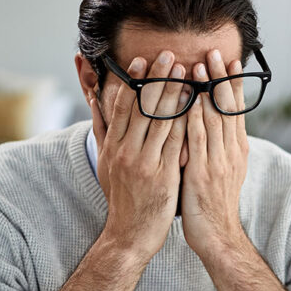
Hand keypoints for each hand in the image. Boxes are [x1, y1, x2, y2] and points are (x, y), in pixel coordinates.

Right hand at [92, 52, 187, 261]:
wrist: (129, 234)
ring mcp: (144, 164)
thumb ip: (102, 129)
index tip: (142, 60)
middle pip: (142, 108)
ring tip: (187, 73)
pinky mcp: (163, 177)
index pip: (122, 107)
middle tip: (170, 56)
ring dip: (175, 94)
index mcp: (113, 147)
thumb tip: (93, 100)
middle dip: (157, 79)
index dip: (133, 81)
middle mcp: (126, 152)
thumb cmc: (121, 197)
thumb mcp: (105, 163)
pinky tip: (197, 106)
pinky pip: (176, 144)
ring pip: (161, 122)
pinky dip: (185, 122)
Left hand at [181, 50, 249, 259]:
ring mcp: (218, 162)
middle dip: (220, 79)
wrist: (217, 235)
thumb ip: (218, 147)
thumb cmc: (213, 204)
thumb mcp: (221, 171)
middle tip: (215, 52)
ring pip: (214, 120)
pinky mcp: (202, 173)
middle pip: (226, 109)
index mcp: (236, 151)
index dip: (232, 85)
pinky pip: (198, 141)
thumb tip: (213, 125)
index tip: (230, 61)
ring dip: (206, 91)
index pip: (235, 110)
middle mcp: (230, 152)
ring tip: (200, 66)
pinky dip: (194, 118)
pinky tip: (189, 101)